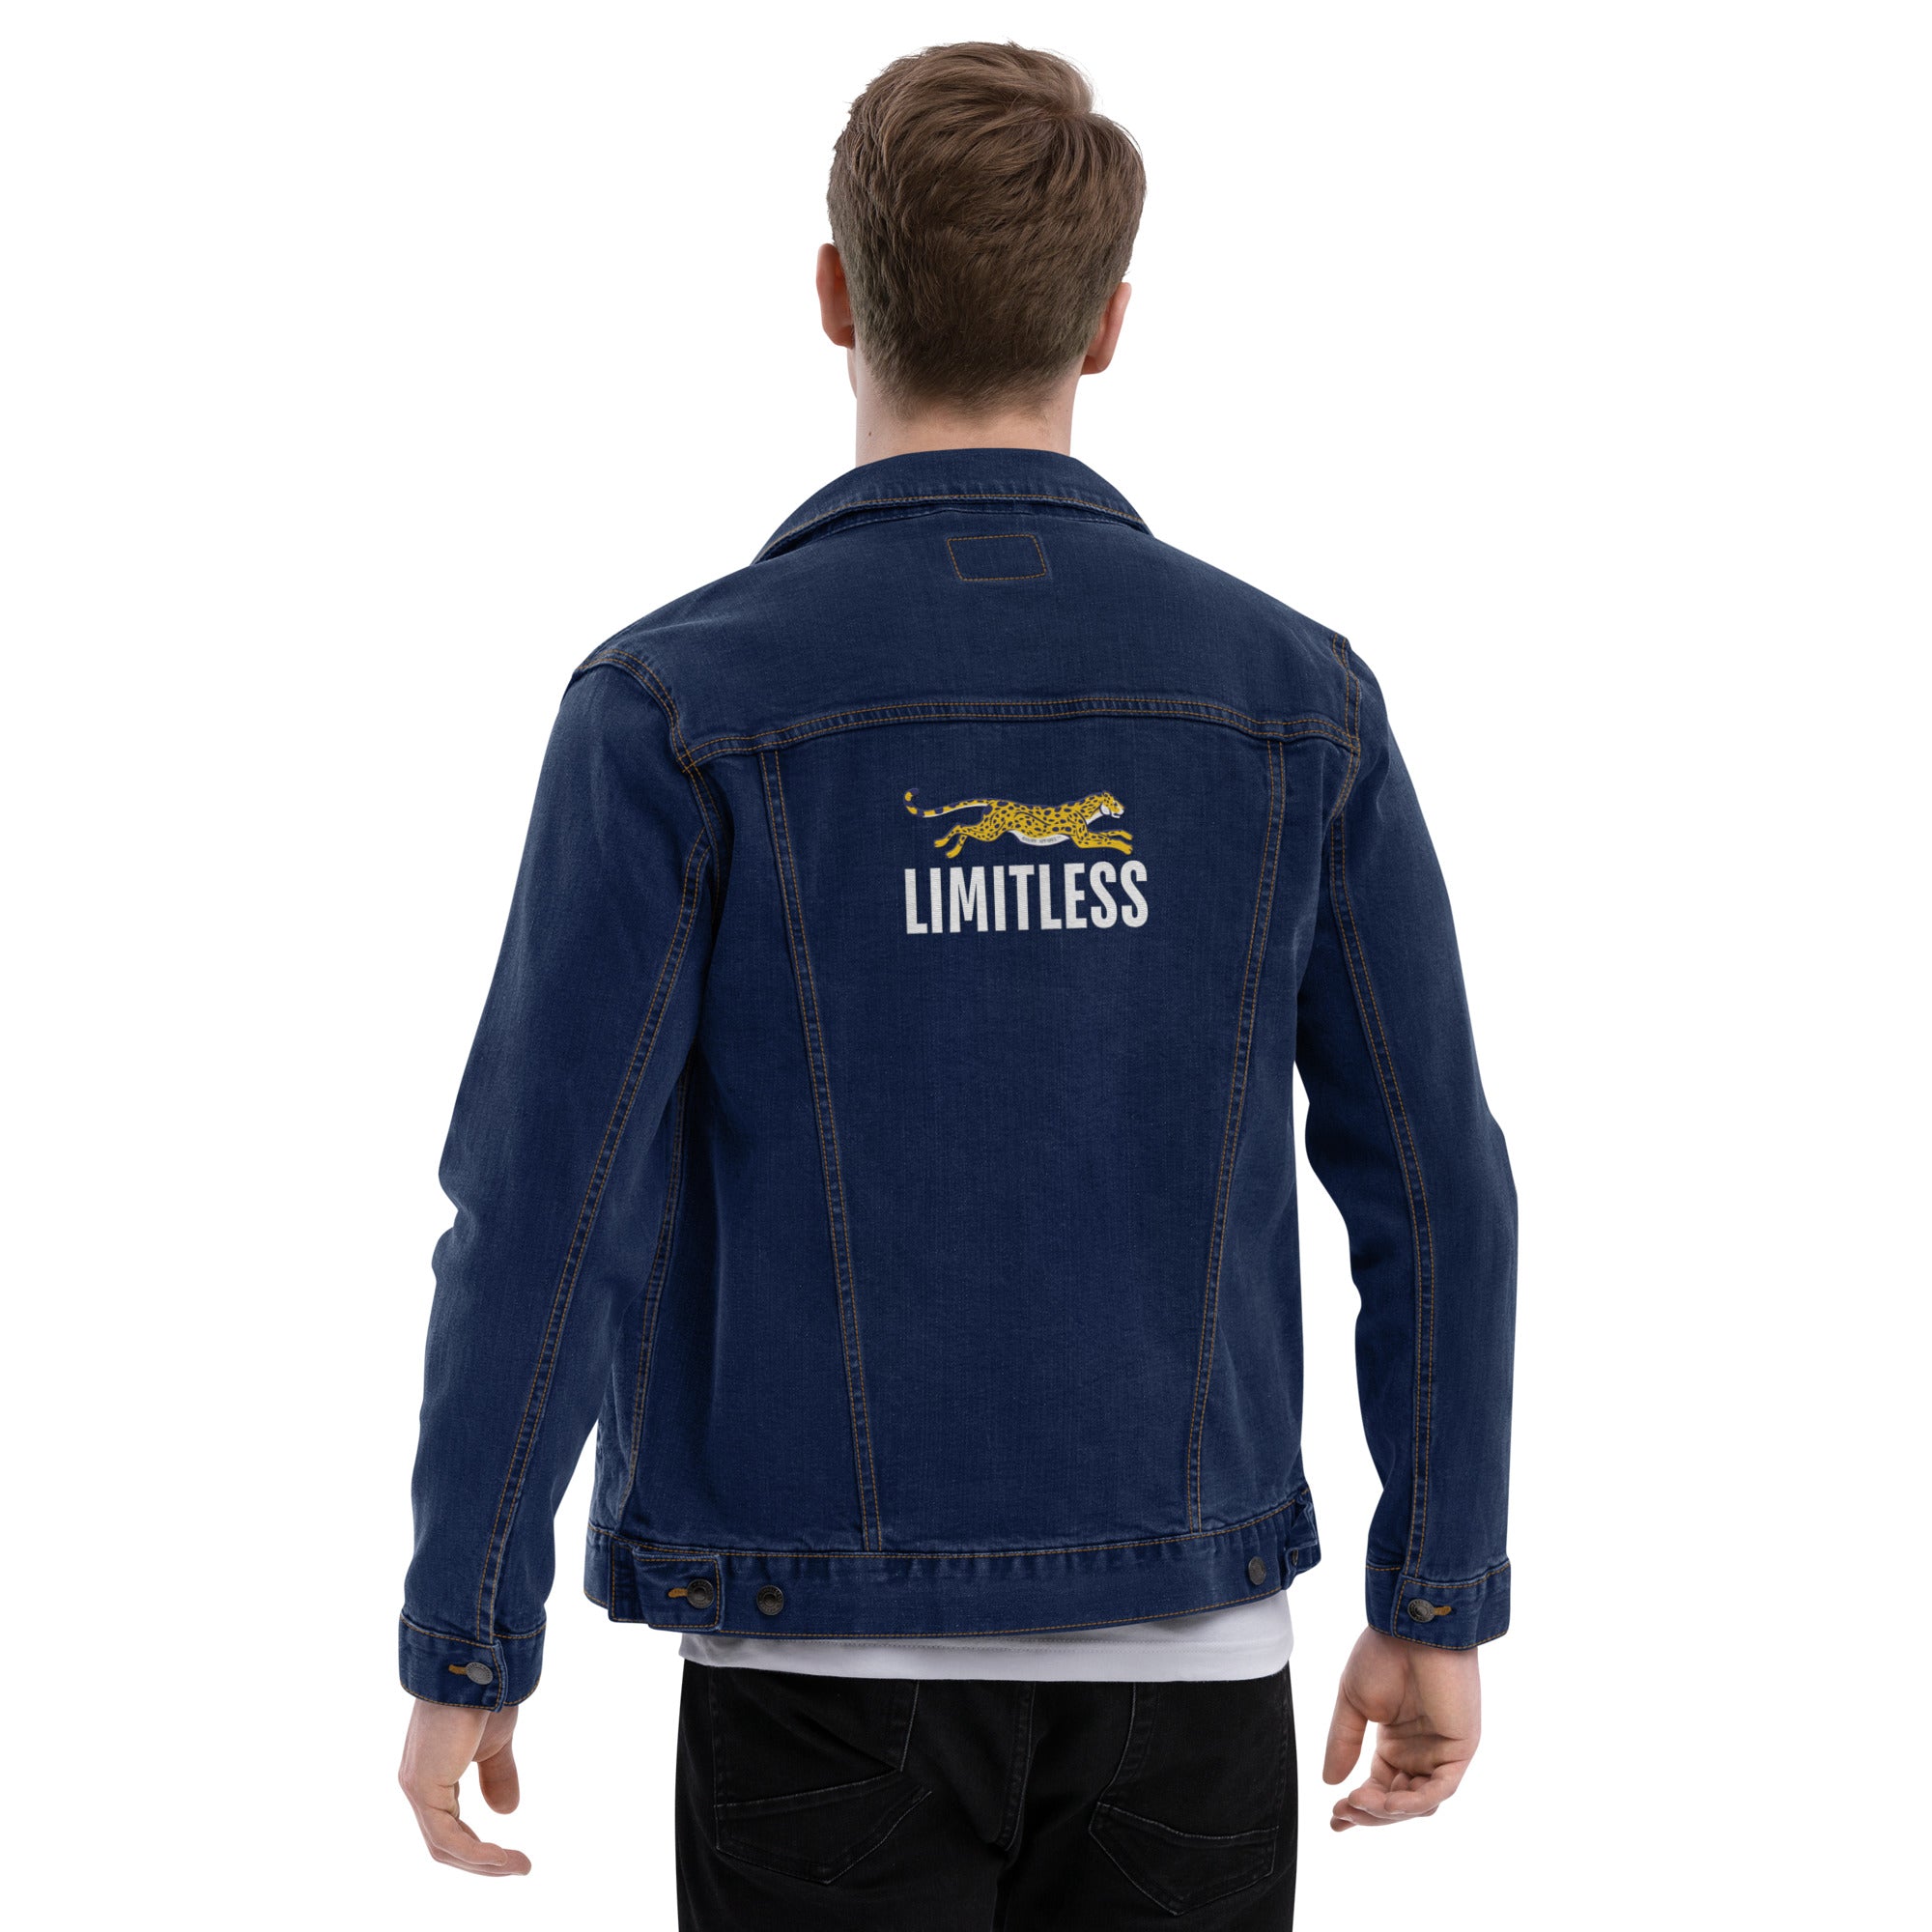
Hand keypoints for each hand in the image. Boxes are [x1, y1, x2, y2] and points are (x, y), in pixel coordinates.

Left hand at [398, 1697, 530, 1875]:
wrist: (477, 1668)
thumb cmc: (485, 1696)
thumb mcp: (496, 1745)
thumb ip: (497, 1776)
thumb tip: (506, 1812)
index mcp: (434, 1774)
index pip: (451, 1827)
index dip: (480, 1848)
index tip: (512, 1856)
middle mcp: (419, 1784)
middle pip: (446, 1843)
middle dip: (485, 1862)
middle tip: (521, 1867)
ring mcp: (417, 1787)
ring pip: (445, 1846)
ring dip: (484, 1864)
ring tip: (520, 1866)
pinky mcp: (422, 1787)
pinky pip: (446, 1837)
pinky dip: (475, 1853)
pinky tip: (501, 1857)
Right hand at [1322, 1626, 1480, 1830]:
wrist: (1412, 1627)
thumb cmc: (1384, 1654)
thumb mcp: (1354, 1702)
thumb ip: (1344, 1742)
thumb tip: (1329, 1782)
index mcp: (1396, 1743)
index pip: (1379, 1787)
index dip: (1358, 1807)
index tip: (1334, 1818)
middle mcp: (1419, 1753)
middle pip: (1398, 1802)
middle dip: (1370, 1814)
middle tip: (1342, 1815)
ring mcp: (1441, 1753)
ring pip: (1419, 1802)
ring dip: (1388, 1811)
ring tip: (1358, 1803)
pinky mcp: (1460, 1749)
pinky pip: (1440, 1789)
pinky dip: (1414, 1800)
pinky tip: (1385, 1800)